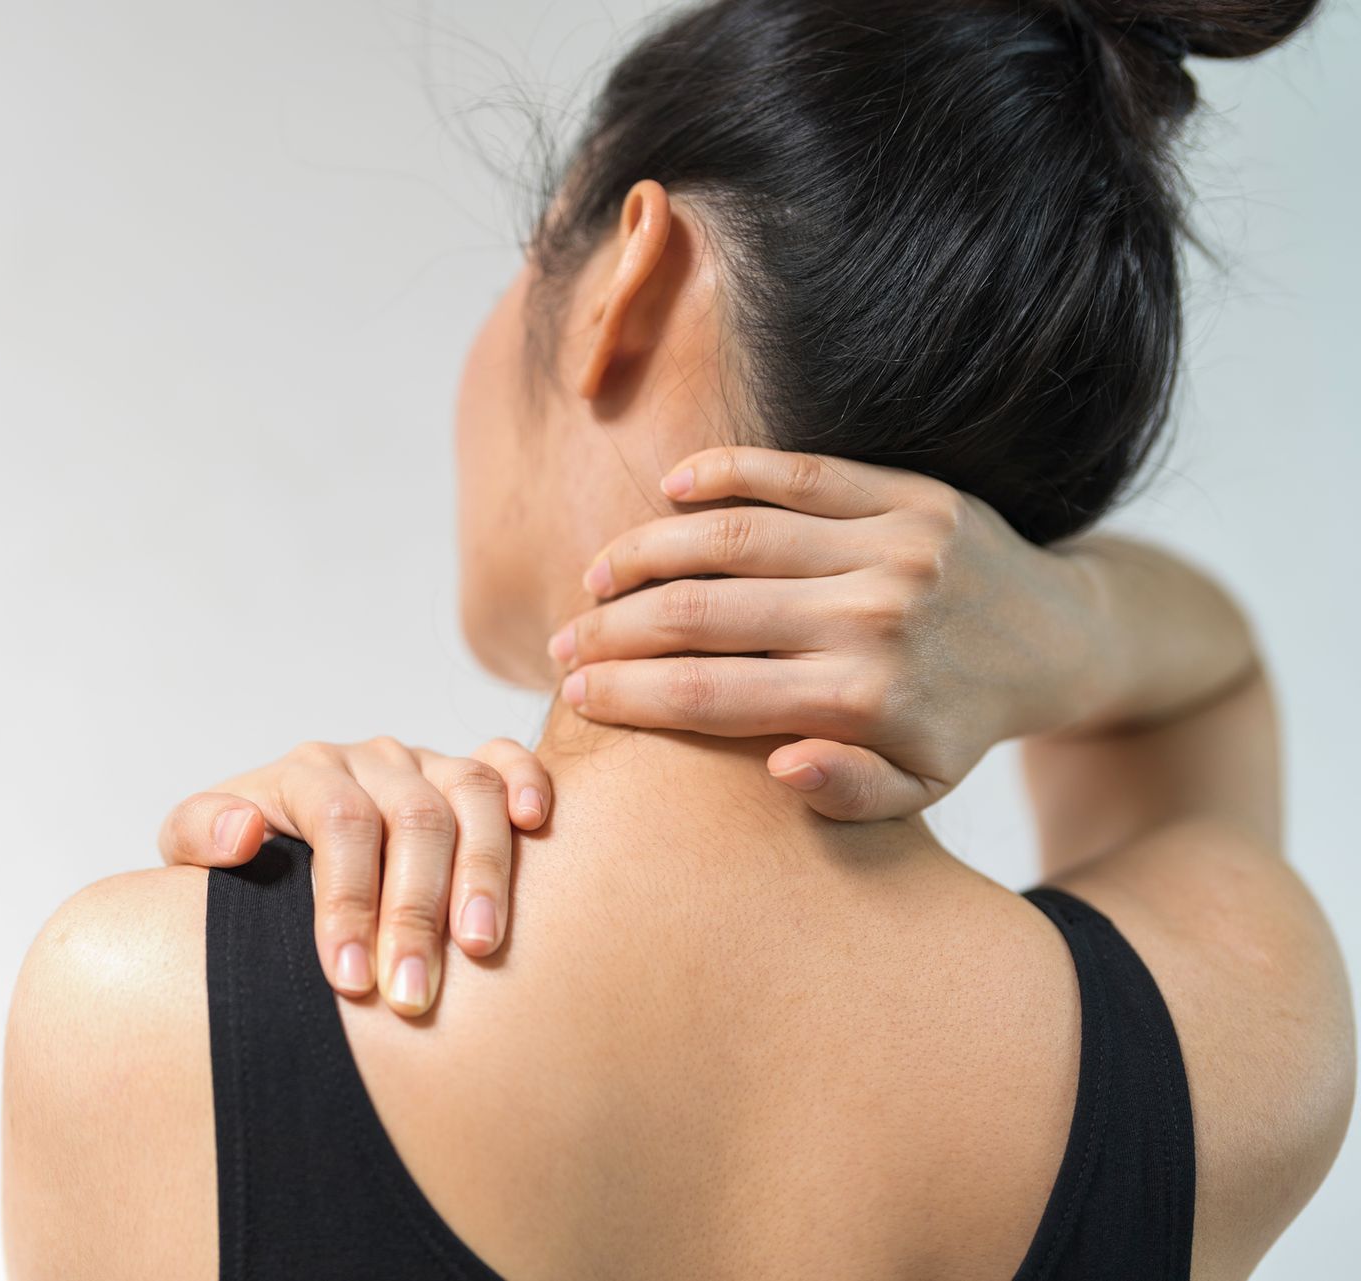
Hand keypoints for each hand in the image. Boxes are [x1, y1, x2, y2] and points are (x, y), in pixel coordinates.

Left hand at [157, 737, 551, 1016]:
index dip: (348, 900)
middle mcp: (372, 758)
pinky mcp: (467, 773)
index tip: (351, 980)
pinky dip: (528, 781)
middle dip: (414, 911)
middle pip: (411, 817)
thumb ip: (199, 835)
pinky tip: (536, 825)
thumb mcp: (191, 851)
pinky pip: (507, 759)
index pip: (339, 822)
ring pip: (470, 792)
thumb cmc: (243, 867)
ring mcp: (426, 762)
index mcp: (306, 772)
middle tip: (414, 993)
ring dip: (482, 871)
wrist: (273, 846)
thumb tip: (242, 833)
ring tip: (480, 947)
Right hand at [549, 446, 1097, 820]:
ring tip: (598, 577)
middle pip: (702, 613)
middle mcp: (876, 617)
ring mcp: (893, 546)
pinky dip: (725, 473)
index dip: (626, 694)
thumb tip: (776, 771)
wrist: (1065, 639)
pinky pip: (798, 472)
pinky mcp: (912, 493)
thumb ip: (849, 793)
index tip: (573, 694)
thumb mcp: (920, 788)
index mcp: (866, 700)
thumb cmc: (964, 724)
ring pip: (734, 535)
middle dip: (614, 630)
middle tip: (567, 642)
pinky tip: (670, 491)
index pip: (709, 694)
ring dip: (647, 551)